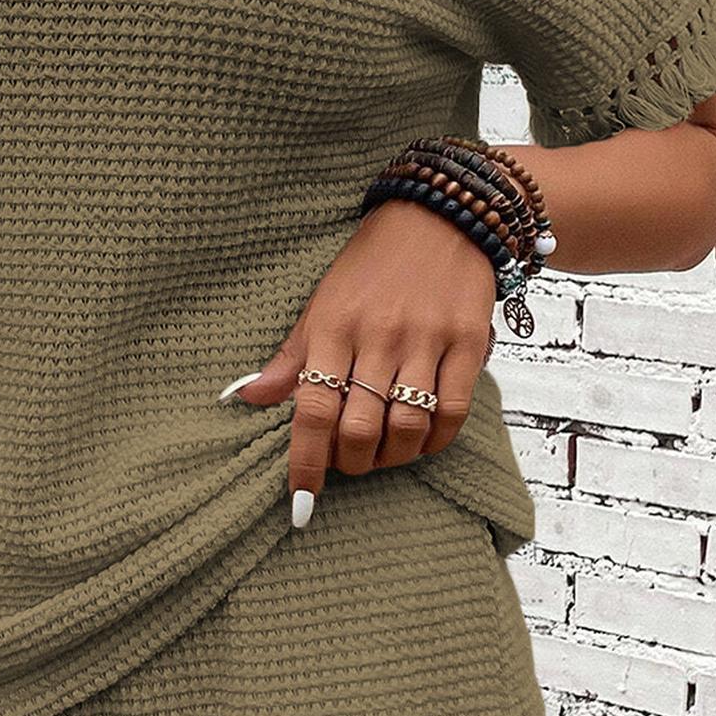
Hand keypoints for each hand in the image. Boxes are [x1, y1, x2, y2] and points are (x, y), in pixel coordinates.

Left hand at [226, 199, 495, 523]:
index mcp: (333, 326)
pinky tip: (422, 442)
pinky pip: (453, 411)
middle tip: (347, 463)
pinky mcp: (468, 341)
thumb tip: (246, 398)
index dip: (305, 463)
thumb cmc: (372, 264)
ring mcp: (427, 339)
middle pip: (360, 429)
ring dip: (391, 458)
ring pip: (407, 427)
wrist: (440, 215)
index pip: (312, 410)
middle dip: (350, 464)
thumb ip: (290, 357)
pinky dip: (435, 441)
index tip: (300, 500)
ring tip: (381, 455)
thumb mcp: (321, 302)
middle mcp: (379, 336)